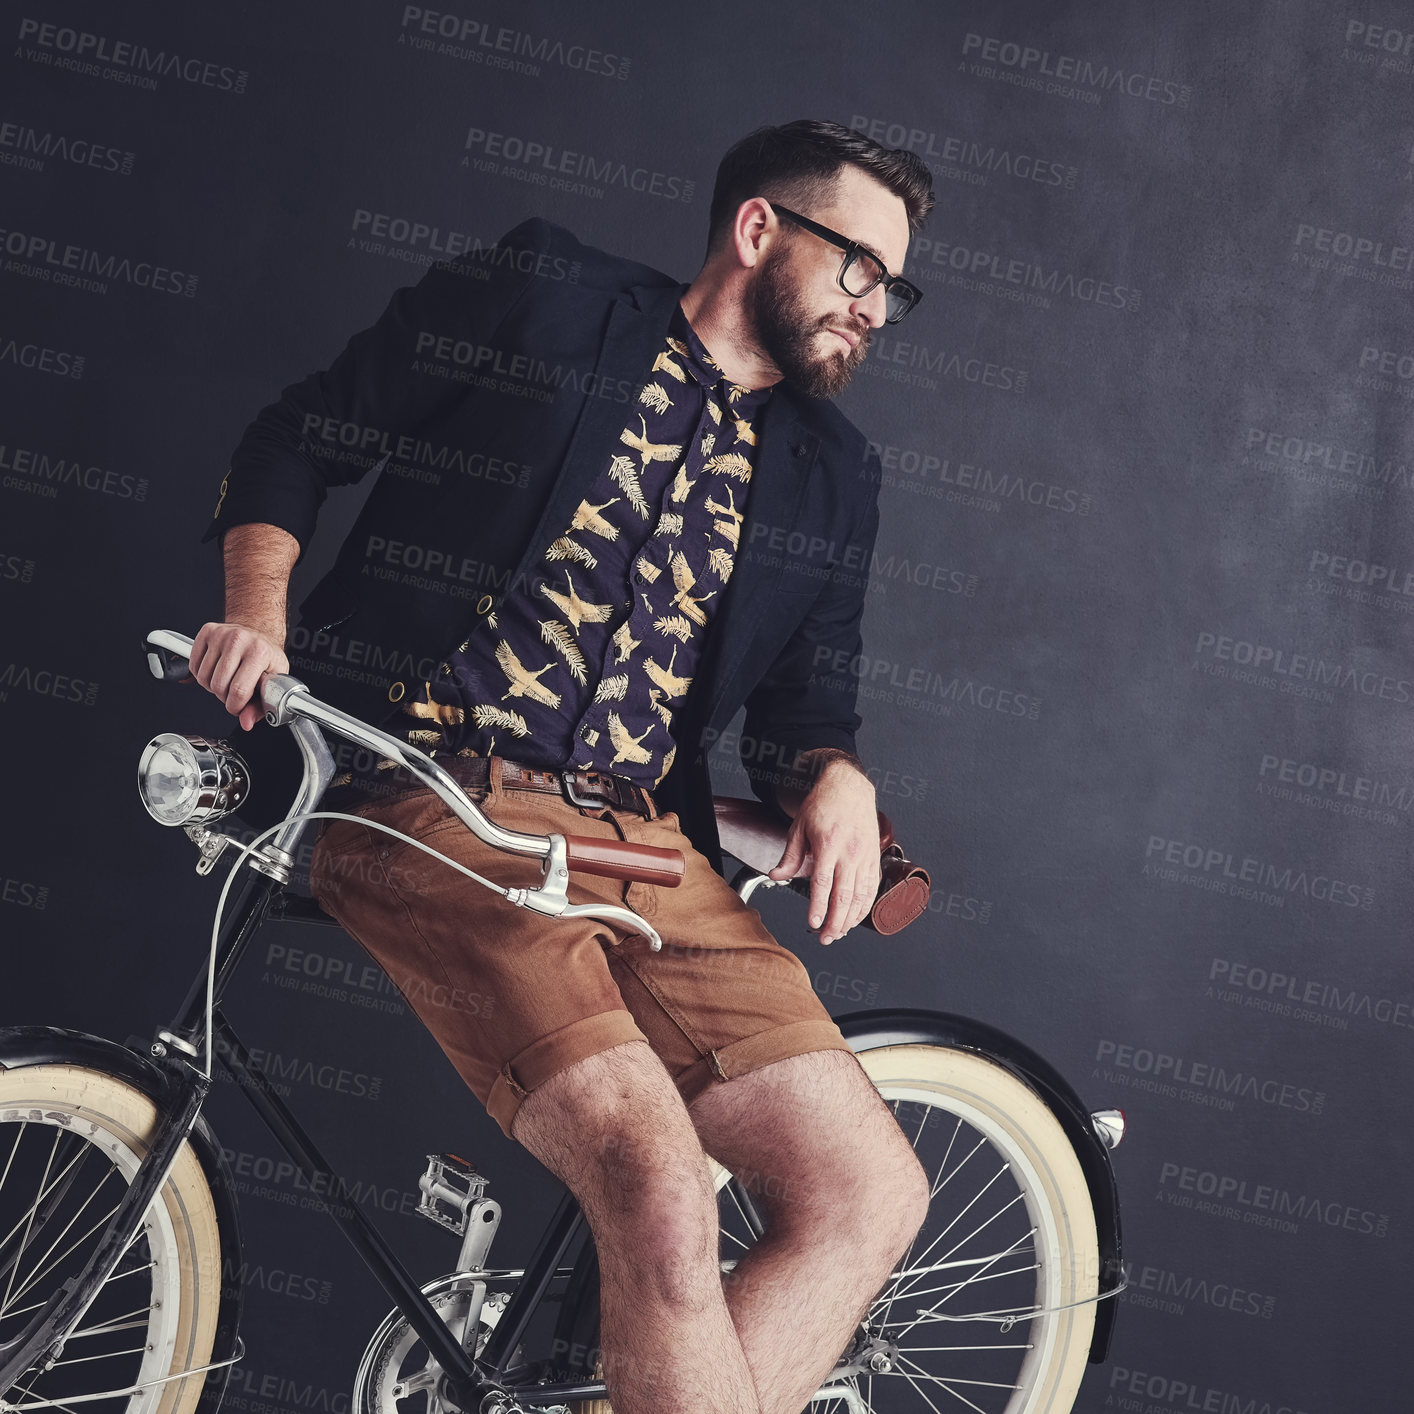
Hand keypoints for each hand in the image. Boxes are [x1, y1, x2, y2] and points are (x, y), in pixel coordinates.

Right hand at [189, 621, 288, 730]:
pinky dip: (202, 675)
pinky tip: (216, 671)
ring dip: (213, 687)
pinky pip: (194, 666)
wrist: (258, 630)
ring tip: (227, 680)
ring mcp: (221, 634)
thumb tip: (246, 722)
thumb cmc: (266, 656)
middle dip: (225, 697)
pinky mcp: (207, 632)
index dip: (235, 706)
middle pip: (219, 686)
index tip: (238, 707)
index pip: (238, 690)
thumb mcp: (273, 680)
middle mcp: (239, 640)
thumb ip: (261, 706)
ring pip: (204, 678)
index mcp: (259, 652)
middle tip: (234, 692)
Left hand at [768, 758, 880, 943]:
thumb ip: (790, 856)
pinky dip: (865, 907)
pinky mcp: (874, 859)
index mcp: (828, 844)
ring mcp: (865, 856)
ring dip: (850, 919)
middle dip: (835, 921)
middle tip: (825, 938)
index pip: (823, 882)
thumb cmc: (823, 805)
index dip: (818, 906)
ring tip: (838, 933)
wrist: (850, 787)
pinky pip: (872, 888)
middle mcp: (850, 853)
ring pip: (861, 896)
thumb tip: (776, 876)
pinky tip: (855, 918)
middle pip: (844, 895)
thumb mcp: (799, 826)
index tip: (813, 923)